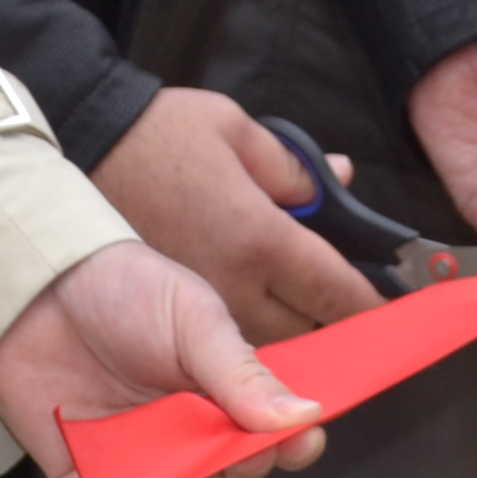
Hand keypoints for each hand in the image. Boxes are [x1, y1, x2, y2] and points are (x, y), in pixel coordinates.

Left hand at [0, 241, 324, 477]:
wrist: (36, 284)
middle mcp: (189, 430)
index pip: (273, 433)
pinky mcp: (90, 475)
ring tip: (167, 468)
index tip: (299, 444)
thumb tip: (305, 414)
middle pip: (231, 477)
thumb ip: (243, 373)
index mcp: (224, 389)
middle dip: (234, 471)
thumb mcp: (195, 318)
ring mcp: (141, 456)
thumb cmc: (123, 287)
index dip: (290, 445)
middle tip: (223, 448)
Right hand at [93, 88, 384, 342]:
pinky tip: (256, 320)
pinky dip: (250, 342)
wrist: (85, 151)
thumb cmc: (159, 133)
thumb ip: (294, 166)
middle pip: (308, 331)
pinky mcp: (173, 314)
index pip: (335, 290)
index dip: (370, 305)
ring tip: (309, 317)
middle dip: (335, 324)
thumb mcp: (236, 129)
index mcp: (257, 237)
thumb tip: (337, 178)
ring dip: (293, 336)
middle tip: (350, 307)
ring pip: (269, 348)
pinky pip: (227, 345)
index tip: (391, 311)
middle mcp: (232, 284)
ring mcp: (200, 307)